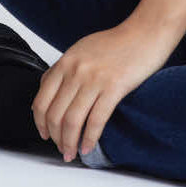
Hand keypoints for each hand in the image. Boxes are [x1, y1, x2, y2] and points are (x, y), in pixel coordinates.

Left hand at [31, 20, 181, 160]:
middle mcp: (76, 71)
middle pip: (55, 114)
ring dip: (69, 143)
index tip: (45, 133)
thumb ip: (65, 68)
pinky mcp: (114, 88)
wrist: (145, 33)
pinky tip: (88, 147)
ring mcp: (94, 79)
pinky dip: (89, 138)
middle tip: (60, 148)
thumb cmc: (117, 42)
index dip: (40, 122)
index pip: (42, 99)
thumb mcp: (82, 49)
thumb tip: (49, 87)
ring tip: (72, 153)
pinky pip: (96, 120)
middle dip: (55, 137)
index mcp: (66, 61)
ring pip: (72, 121)